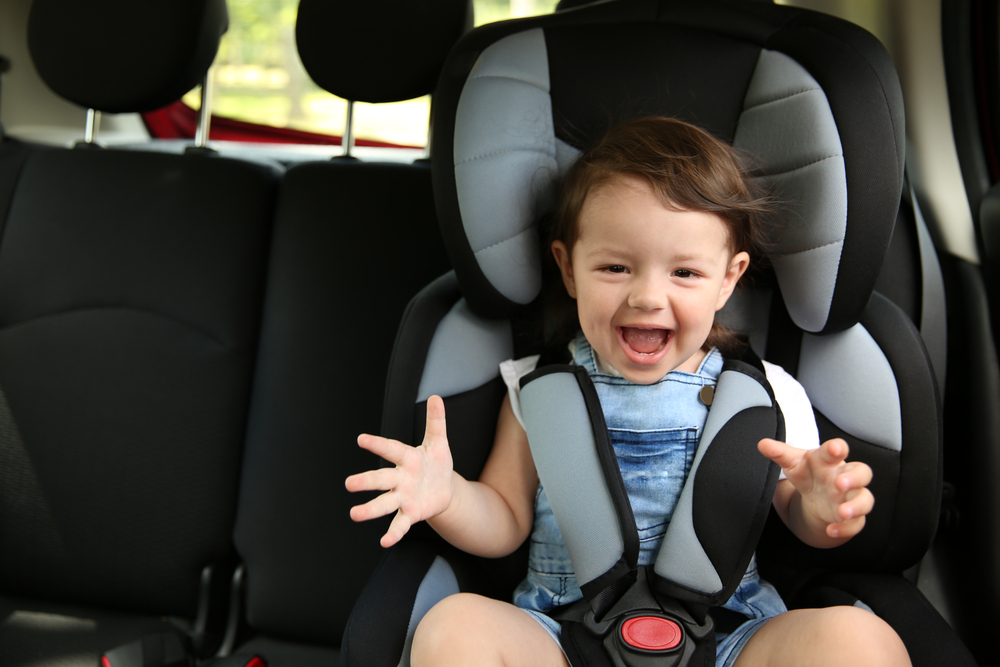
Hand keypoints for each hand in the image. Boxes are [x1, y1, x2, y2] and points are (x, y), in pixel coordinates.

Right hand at [345, 395, 453, 547]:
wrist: (444, 488)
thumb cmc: (436, 463)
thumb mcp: (439, 442)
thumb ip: (436, 421)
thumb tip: (435, 397)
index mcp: (407, 458)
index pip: (391, 450)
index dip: (378, 444)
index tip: (361, 439)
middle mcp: (400, 478)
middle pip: (381, 480)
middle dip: (366, 482)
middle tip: (349, 484)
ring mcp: (403, 497)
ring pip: (384, 503)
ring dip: (370, 510)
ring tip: (354, 514)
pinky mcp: (410, 514)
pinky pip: (400, 524)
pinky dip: (393, 533)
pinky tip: (384, 542)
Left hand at [758, 438, 873, 541]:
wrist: (817, 496)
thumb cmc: (809, 473)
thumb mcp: (793, 463)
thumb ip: (779, 453)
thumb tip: (762, 444)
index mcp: (830, 460)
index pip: (837, 450)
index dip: (837, 448)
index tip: (835, 448)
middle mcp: (845, 477)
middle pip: (862, 472)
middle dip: (853, 477)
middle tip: (840, 483)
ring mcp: (851, 497)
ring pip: (864, 499)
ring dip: (855, 506)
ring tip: (842, 512)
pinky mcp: (853, 517)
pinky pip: (856, 524)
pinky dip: (845, 528)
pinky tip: (831, 530)